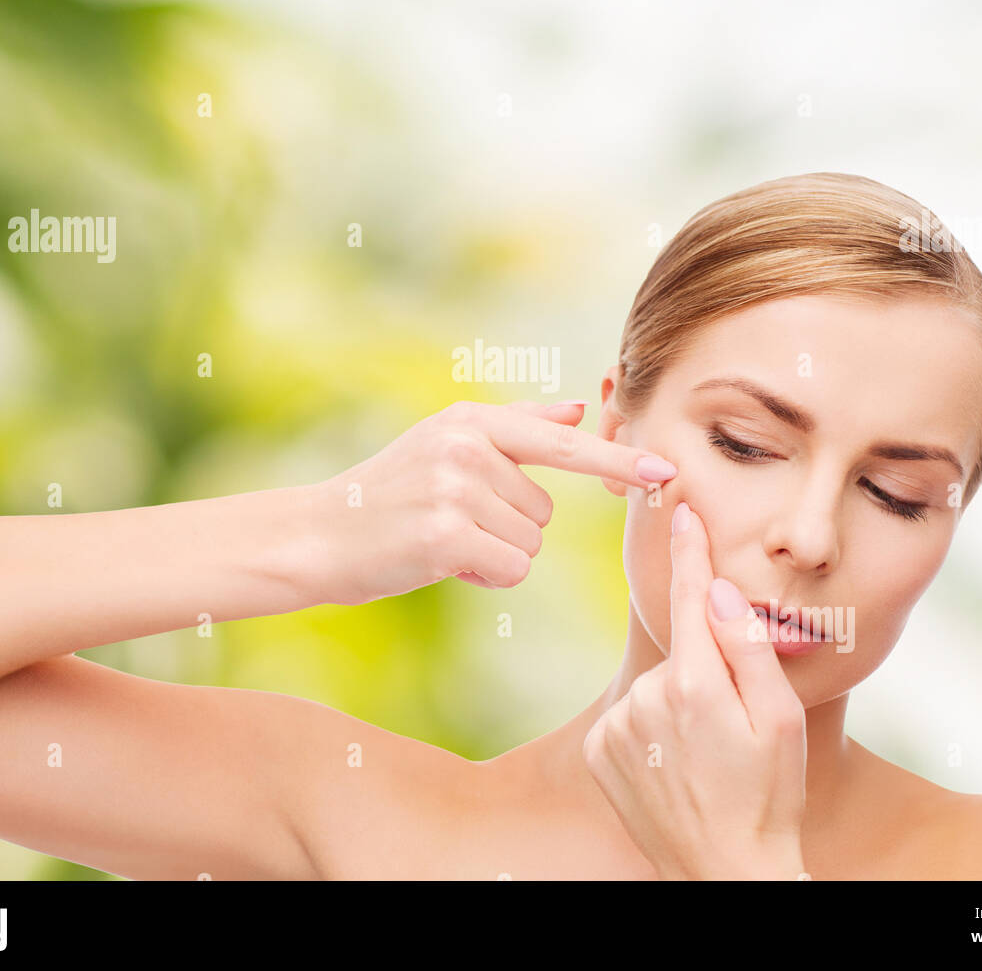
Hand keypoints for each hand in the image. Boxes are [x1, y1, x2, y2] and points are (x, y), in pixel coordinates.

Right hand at [306, 399, 676, 605]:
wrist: (317, 534)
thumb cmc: (388, 494)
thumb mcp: (447, 444)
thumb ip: (518, 426)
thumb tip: (579, 405)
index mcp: (472, 420)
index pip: (561, 441)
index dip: (617, 459)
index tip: (665, 471)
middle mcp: (467, 445)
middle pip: (545, 510)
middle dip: (508, 528)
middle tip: (451, 522)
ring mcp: (456, 487)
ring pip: (529, 542)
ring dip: (495, 553)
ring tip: (441, 539)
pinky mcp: (447, 534)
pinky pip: (509, 567)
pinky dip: (484, 575)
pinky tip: (440, 562)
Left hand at [582, 501, 808, 879]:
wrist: (725, 872)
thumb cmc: (768, 795)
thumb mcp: (780, 719)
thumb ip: (747, 647)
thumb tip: (719, 589)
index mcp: (696, 684)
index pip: (689, 598)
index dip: (689, 551)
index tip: (680, 510)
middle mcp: (647, 698)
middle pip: (680, 653)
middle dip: (705, 673)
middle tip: (733, 731)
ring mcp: (617, 726)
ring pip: (655, 687)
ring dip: (677, 707)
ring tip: (705, 758)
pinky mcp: (598, 751)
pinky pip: (629, 718)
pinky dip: (649, 732)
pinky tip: (673, 767)